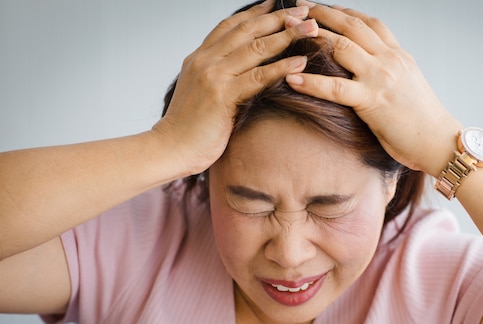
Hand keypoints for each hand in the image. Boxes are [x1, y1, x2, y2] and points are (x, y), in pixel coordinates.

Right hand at [152, 1, 318, 175]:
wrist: (170, 148)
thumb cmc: (187, 128)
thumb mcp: (199, 93)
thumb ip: (215, 78)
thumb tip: (237, 74)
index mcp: (199, 58)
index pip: (230, 26)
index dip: (255, 13)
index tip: (276, 4)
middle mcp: (206, 61)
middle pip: (247, 30)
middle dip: (278, 18)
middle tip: (303, 12)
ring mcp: (214, 76)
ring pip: (256, 48)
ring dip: (286, 36)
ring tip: (310, 29)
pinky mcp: (224, 95)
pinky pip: (259, 76)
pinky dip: (282, 67)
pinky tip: (301, 61)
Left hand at [286, 1, 460, 175]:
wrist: (438, 140)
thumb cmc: (422, 120)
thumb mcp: (408, 85)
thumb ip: (389, 72)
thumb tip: (370, 72)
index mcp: (398, 55)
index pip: (369, 23)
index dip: (345, 11)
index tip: (325, 7)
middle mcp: (389, 60)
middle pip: (352, 25)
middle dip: (322, 13)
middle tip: (299, 7)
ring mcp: (380, 77)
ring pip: (341, 46)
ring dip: (312, 36)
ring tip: (288, 32)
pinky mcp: (371, 101)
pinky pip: (335, 87)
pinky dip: (311, 82)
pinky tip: (292, 78)